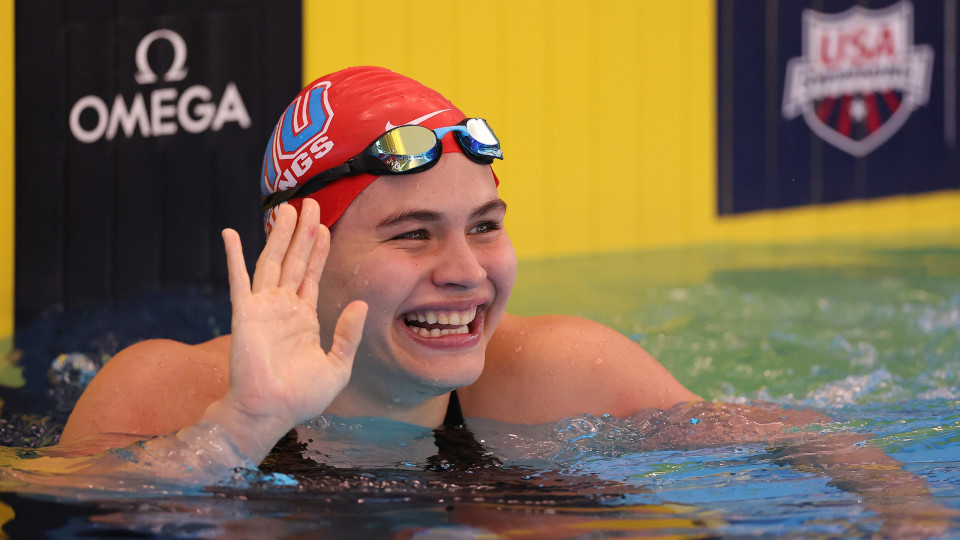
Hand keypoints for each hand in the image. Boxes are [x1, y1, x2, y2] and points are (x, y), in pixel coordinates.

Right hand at [203, 199, 366, 461]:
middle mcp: (283, 307)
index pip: (312, 275)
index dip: (319, 250)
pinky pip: (239, 279)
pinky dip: (234, 256)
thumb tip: (360, 304)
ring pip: (272, 262)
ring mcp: (263, 308)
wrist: (272, 411)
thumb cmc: (301, 397)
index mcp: (304, 318)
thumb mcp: (338, 365)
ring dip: (280, 235)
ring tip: (287, 208)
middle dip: (302, 232)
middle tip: (309, 203)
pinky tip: (230, 233)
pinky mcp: (245, 313)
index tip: (324, 225)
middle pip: (294, 260)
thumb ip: (348, 334)